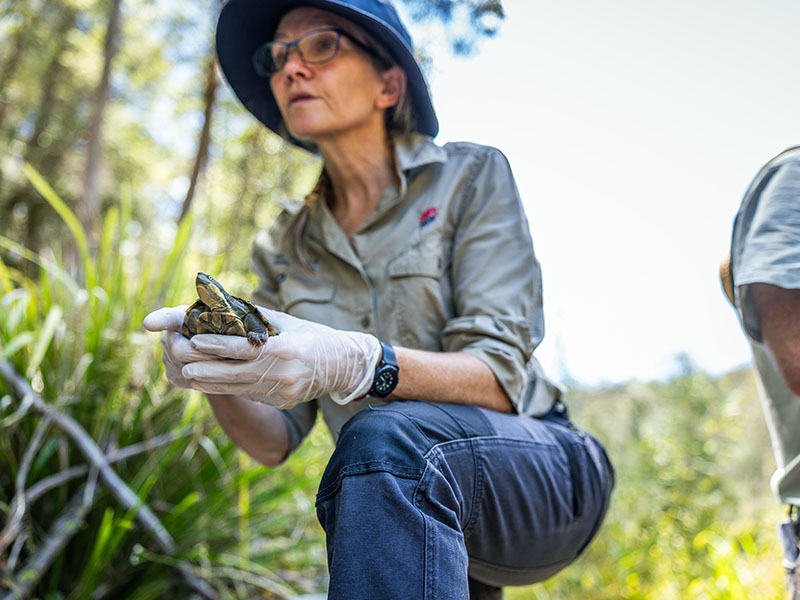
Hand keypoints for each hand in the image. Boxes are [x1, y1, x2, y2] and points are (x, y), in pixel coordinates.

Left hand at [148, 305, 381, 409]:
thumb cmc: (313, 337)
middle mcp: (282, 373)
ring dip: (210, 383)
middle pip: (234, 373)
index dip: (216, 346)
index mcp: (285, 349)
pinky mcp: (282, 402)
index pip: (243, 349)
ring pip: (238, 389)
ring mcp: (282, 391)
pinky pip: (250, 395)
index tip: (194, 341)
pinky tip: (212, 384)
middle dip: (205, 369)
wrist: (343, 365)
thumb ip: (259, 320)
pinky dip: (229, 389)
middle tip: (181, 363)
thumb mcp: (288, 323)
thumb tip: (225, 311)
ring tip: (189, 375)